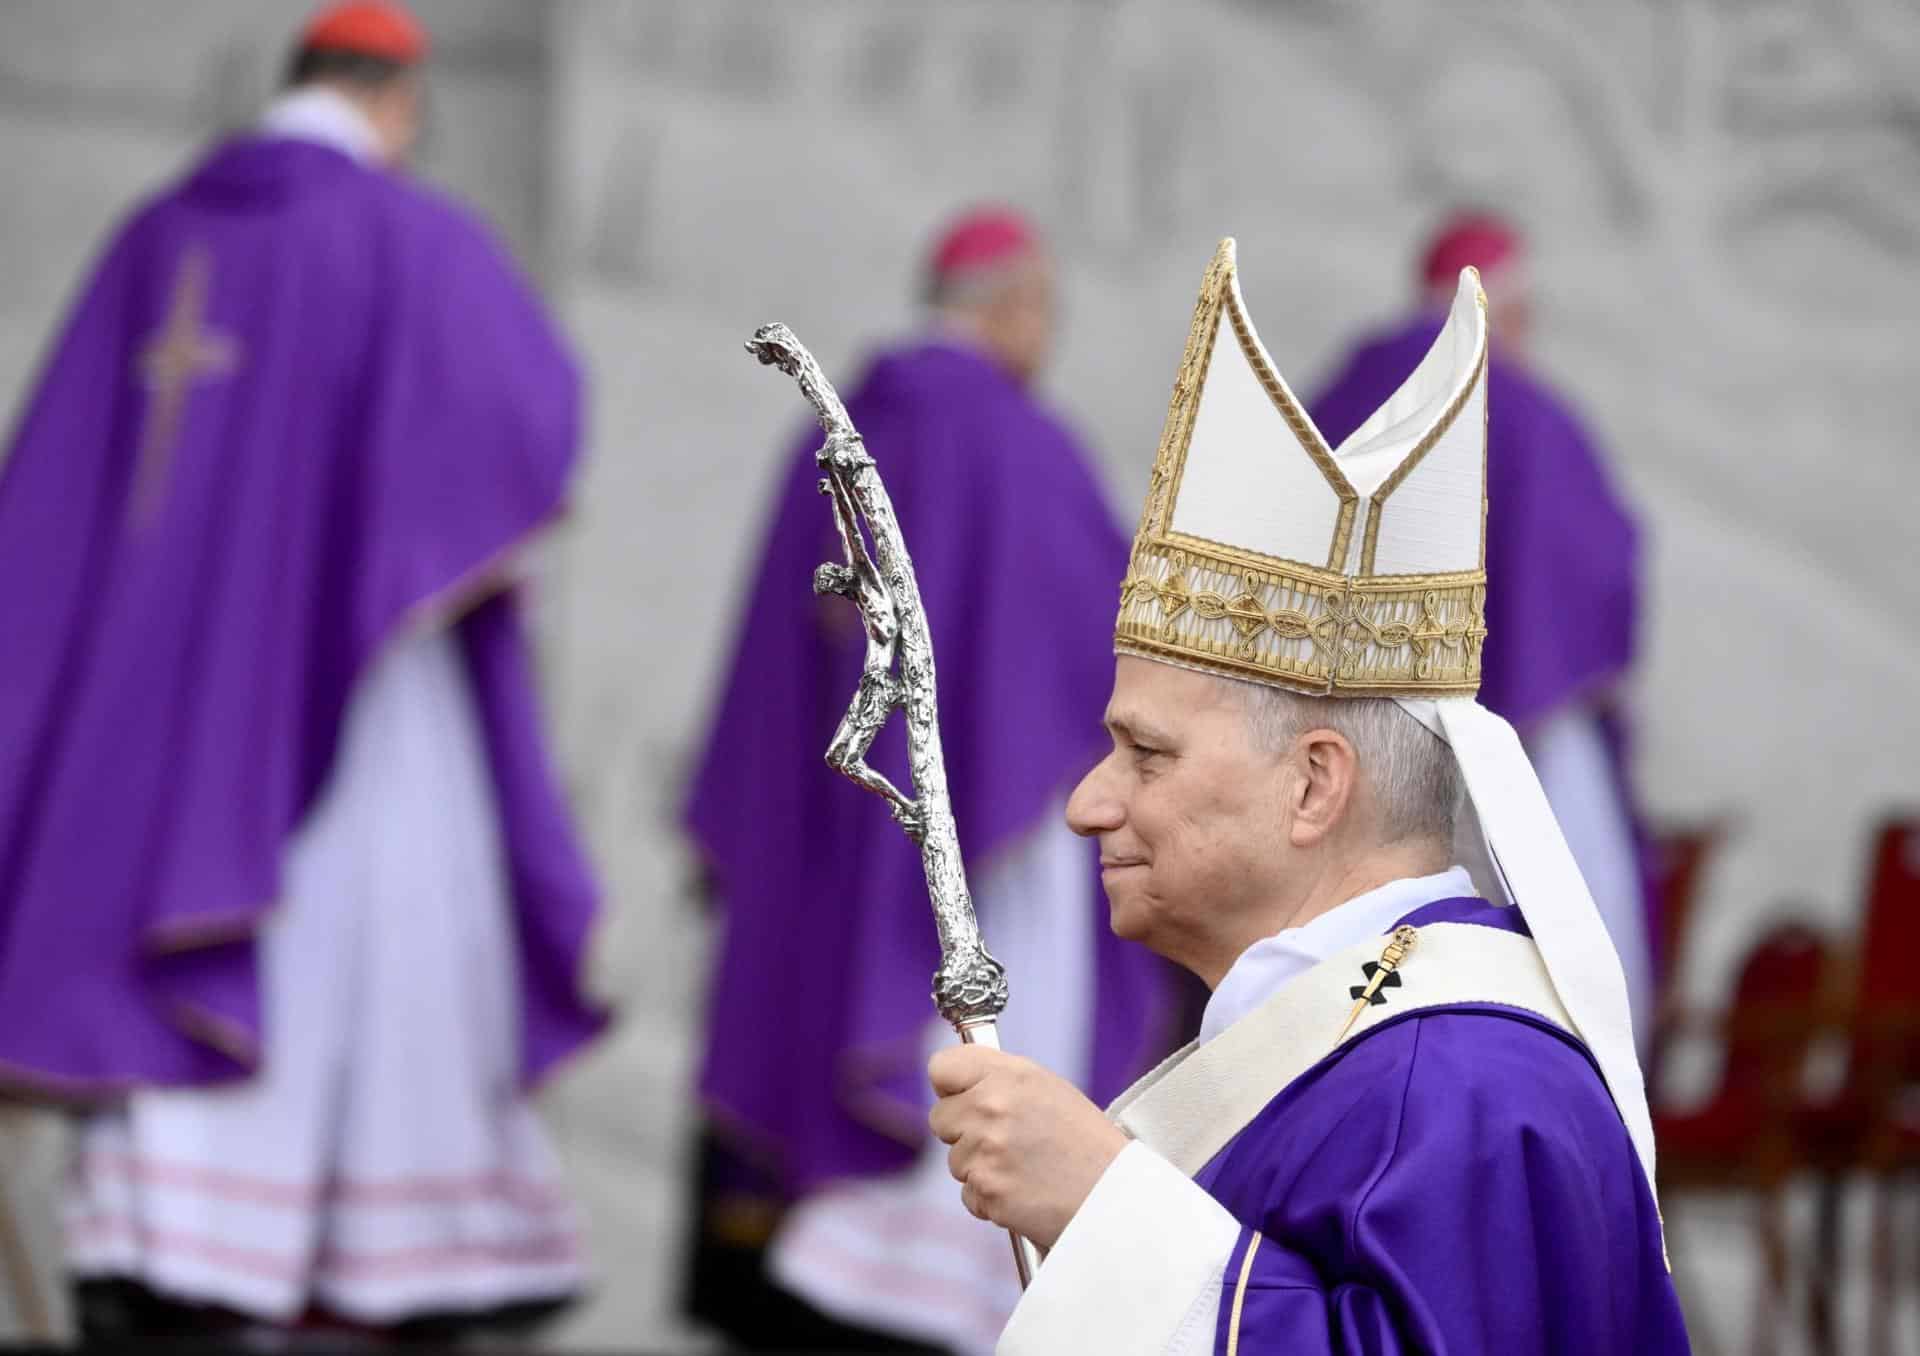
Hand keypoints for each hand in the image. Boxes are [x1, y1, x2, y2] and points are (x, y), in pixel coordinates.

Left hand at [927, 1045, 1128, 1249]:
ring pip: (955, 1160)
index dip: (950, 1086)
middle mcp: (992, 1106)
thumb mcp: (1049, 1090)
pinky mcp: (987, 1190)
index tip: (960, 1097)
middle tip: (1003, 1142)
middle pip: (940, 1117)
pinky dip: (990, 1199)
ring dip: (981, 1168)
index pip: (942, 1067)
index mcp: (1010, 1075)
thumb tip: (957, 1085)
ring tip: (1025, 1169)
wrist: (1114, 1197)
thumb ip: (1000, 1081)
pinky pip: (969, 1194)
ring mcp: (986, 1150)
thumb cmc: (1086, 1143)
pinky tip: (1024, 1193)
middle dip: (962, 1132)